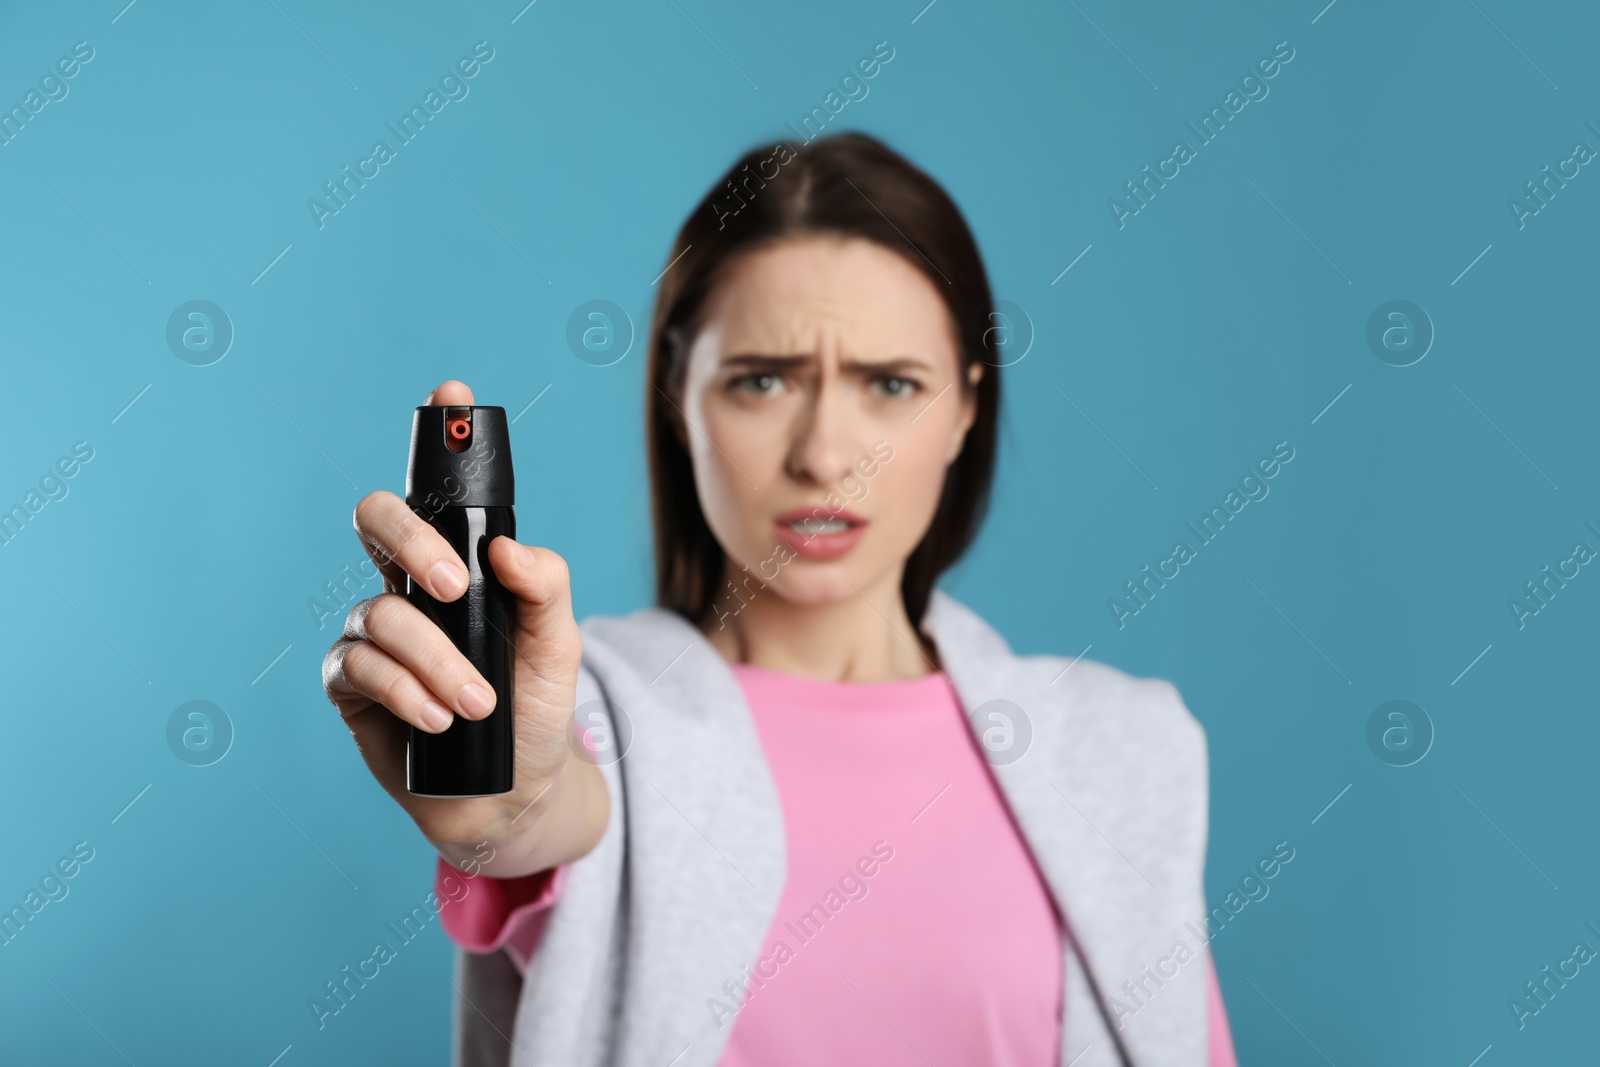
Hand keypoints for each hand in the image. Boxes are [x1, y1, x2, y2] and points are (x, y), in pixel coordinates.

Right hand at [322, 380, 607, 877]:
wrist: (512, 793)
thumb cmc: (536, 710)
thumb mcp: (560, 645)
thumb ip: (545, 586)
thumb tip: (506, 548)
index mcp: (461, 564)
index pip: (443, 491)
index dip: (440, 435)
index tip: (452, 393)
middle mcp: (410, 586)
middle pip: (378, 520)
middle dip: (411, 540)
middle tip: (457, 586)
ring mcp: (377, 633)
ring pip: (381, 612)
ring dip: (435, 660)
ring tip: (478, 705)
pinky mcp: (351, 685)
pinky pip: (358, 665)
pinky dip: (404, 689)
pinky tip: (440, 718)